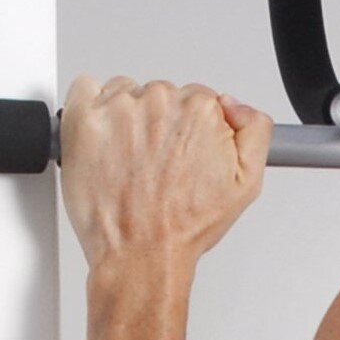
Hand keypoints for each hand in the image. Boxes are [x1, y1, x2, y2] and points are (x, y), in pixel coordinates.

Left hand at [60, 76, 273, 269]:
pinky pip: (84, 88)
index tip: (185, 151)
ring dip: (127, 115)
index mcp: (200, 110)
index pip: (198, 98)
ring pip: (126, 91)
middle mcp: (159, 102)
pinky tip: (104, 137)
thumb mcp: (248, 183)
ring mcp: (117, 108)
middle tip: (157, 162)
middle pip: (162, 93)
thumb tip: (235, 105)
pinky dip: (91, 105)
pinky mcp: (83, 117)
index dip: (193, 128)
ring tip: (130, 157)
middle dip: (161, 122)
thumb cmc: (185, 224)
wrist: (140, 251)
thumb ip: (256, 131)